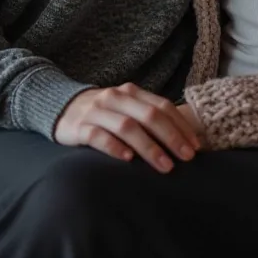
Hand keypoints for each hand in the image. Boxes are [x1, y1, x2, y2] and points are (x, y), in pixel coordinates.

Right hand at [54, 82, 200, 172]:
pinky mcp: (79, 127)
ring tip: (164, 165)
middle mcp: (115, 98)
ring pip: (127, 127)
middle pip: (149, 116)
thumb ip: (147, 117)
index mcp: (131, 92)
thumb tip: (182, 140)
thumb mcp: (126, 108)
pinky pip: (98, 137)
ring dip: (148, 147)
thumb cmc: (104, 113)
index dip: (181, 126)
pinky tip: (127, 160)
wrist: (62, 107)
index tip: (196, 147)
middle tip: (186, 158)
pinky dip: (114, 147)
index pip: (162, 107)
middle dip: (171, 138)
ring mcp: (97, 111)